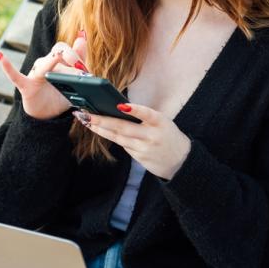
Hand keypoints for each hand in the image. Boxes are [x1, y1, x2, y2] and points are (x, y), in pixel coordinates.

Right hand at [0, 33, 88, 120]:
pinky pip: (15, 76)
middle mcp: (45, 65)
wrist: (48, 116)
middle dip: (70, 57)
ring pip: (43, 64)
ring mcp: (35, 74)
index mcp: (57, 62)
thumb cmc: (60, 95)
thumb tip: (83, 37)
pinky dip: (7, 67)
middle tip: (81, 69)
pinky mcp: (25, 86)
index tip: (84, 67)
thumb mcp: (74, 79)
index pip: (65, 49)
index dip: (76, 54)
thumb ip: (79, 59)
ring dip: (56, 68)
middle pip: (57, 51)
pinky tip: (1, 57)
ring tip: (68, 78)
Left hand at [74, 103, 190, 180]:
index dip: (135, 110)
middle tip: (87, 114)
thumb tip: (118, 110)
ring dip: (101, 129)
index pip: (148, 114)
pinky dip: (111, 137)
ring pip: (118, 138)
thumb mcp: (163, 123)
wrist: (181, 161)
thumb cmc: (168, 136)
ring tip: (87, 121)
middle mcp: (152, 136)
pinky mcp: (140, 158)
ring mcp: (145, 148)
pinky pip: (123, 145)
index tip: (120, 106)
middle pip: (124, 128)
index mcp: (161, 122)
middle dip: (103, 121)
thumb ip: (145, 117)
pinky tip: (99, 130)